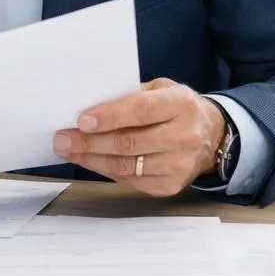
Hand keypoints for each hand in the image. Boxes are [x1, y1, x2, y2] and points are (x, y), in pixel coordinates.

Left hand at [52, 78, 225, 195]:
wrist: (212, 136)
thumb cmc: (177, 108)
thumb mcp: (161, 90)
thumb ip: (130, 96)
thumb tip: (88, 107)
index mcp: (181, 104)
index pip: (140, 111)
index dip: (109, 116)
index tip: (81, 120)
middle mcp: (185, 136)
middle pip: (128, 143)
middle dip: (89, 142)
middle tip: (62, 138)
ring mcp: (179, 165)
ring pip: (126, 166)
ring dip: (91, 159)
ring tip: (69, 150)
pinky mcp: (171, 186)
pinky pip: (130, 181)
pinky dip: (105, 171)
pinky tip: (90, 161)